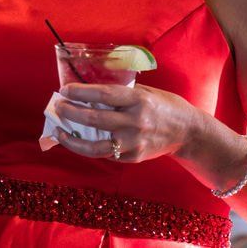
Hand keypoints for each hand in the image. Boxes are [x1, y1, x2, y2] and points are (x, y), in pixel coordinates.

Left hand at [53, 82, 198, 162]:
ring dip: (73, 139)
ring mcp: (134, 143)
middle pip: (94, 118)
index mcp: (138, 100)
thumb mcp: (144, 91)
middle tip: (58, 106)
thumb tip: (87, 92)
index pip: (103, 94)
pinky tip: (79, 141)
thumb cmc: (163, 105)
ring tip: (60, 131)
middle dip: (70, 112)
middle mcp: (135, 122)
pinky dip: (89, 147)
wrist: (188, 131)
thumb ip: (119, 93)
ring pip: (95, 146)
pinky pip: (106, 154)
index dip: (81, 92)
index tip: (65, 90)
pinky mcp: (134, 157)